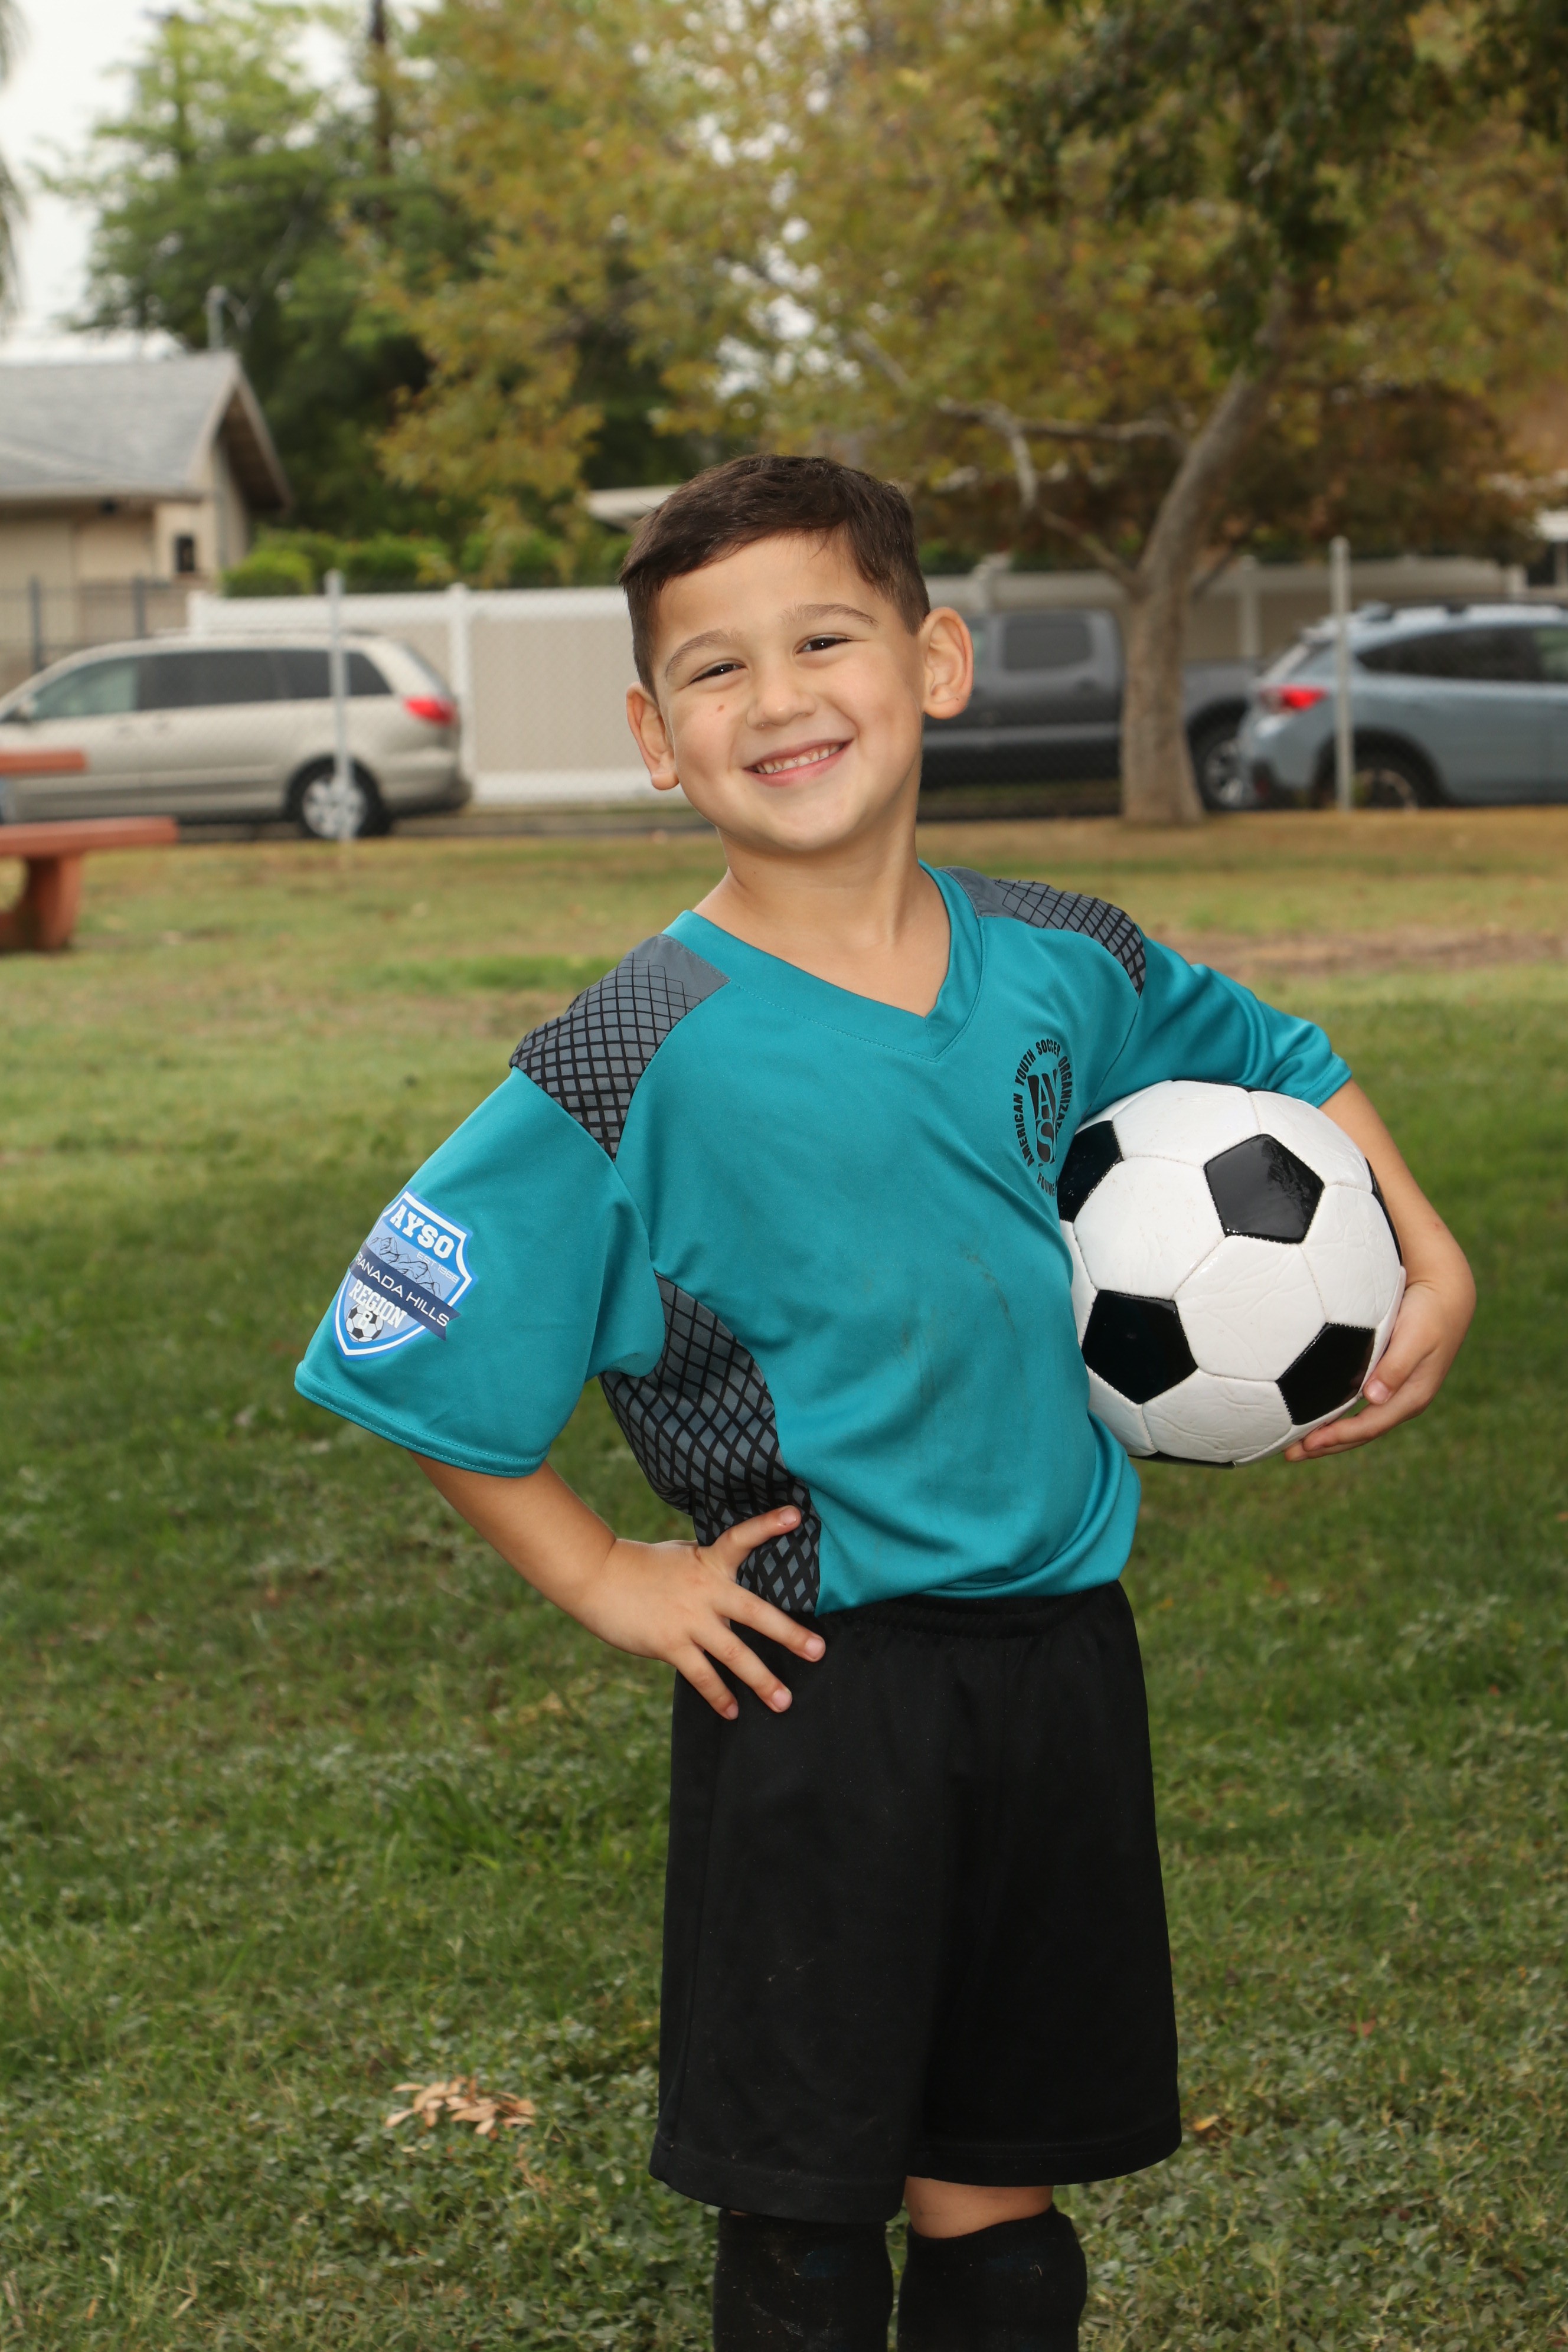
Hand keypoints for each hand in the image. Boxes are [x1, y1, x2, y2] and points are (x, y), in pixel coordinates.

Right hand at [572, 1505, 824, 1718]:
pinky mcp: (669, 1644)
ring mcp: (689, 1619)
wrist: (597, 1578)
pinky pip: (702, 1675)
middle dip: (789, 1634)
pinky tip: (732, 1711)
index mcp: (709, 1563)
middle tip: (818, 1651)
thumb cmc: (641, 1566)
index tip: (794, 1516)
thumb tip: (729, 1578)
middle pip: (755, 1613)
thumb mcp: (680, 1555)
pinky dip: (718, 1695)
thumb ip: (708, 1566)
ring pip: (734, 1654)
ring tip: (783, 1701)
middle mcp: (705, 1590)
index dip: (767, 1525)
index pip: (741, 1539)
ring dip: (761, 1680)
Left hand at [1284, 1268, 1472, 1460]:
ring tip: (1294, 1445)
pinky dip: (1335, 1418)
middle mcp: (1401, 1402)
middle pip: (1360, 1434)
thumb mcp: (1415, 1338)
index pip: (1369, 1426)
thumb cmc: (1428, 1314)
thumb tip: (1375, 1397)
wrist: (1446, 1297)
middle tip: (1289, 1454)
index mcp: (1411, 1397)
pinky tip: (1314, 1419)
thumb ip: (1396, 1366)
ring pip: (1357, 1424)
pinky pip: (1357, 1409)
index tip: (1308, 1443)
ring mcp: (1393, 1394)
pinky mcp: (1385, 1382)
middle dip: (1325, 1446)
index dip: (1338, 1436)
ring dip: (1327, 1436)